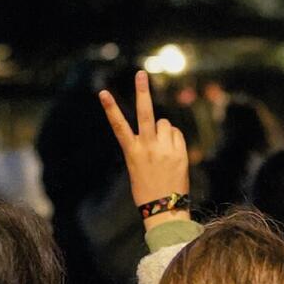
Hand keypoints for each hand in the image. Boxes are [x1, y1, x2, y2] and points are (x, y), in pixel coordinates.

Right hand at [99, 71, 189, 225]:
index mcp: (132, 152)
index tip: (103, 92)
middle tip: (141, 74)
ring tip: (162, 149)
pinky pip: (176, 133)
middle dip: (142, 92)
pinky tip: (171, 153)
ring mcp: (165, 150)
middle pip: (145, 113)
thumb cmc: (147, 189)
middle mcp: (148, 148)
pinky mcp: (180, 153)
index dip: (110, 108)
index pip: (118, 126)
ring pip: (164, 123)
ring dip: (163, 130)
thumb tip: (161, 125)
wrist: (165, 210)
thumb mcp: (137, 167)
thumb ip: (144, 144)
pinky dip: (174, 138)